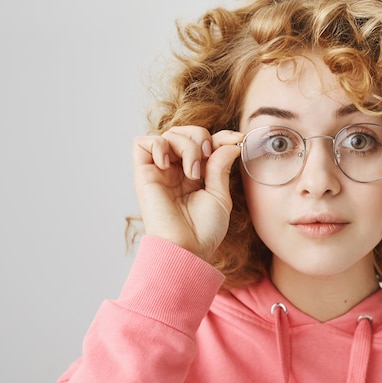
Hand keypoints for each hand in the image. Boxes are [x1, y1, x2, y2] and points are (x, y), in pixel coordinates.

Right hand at [132, 126, 241, 260]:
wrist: (186, 248)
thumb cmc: (204, 230)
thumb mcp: (220, 195)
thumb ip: (221, 166)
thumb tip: (231, 143)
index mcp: (196, 174)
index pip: (205, 142)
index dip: (220, 136)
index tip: (237, 140)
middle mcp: (176, 170)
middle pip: (185, 132)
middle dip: (200, 137)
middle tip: (207, 156)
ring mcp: (160, 171)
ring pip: (168, 134)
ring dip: (185, 146)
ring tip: (192, 172)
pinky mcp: (143, 174)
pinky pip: (142, 143)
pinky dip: (158, 145)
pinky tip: (168, 164)